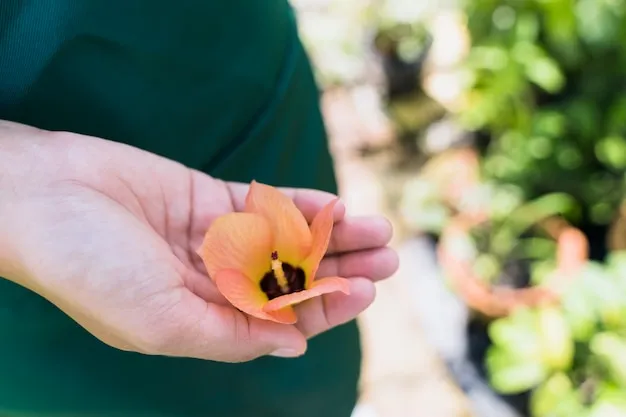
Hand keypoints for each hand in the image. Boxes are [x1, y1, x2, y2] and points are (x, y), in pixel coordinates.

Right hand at [0, 121, 397, 361]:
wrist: (44, 197)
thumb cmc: (92, 268)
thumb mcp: (162, 321)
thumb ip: (230, 337)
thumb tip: (292, 348)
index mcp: (202, 318)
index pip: (278, 319)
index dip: (323, 308)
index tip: (363, 292)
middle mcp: (213, 280)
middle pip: (292, 277)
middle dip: (340, 269)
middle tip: (388, 259)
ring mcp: (214, 236)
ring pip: (286, 238)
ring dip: (331, 234)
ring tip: (377, 230)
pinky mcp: (209, 196)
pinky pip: (265, 203)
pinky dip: (299, 204)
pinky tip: (335, 205)